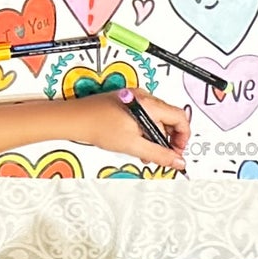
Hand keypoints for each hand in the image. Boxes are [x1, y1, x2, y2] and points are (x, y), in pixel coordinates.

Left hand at [71, 92, 190, 171]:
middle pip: (169, 118)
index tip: (176, 152)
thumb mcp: (133, 145)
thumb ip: (159, 154)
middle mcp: (143, 97)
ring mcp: (134, 98)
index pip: (180, 117)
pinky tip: (136, 142)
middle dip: (167, 139)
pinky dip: (145, 130)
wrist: (75, 119)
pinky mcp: (125, 101)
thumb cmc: (98, 126)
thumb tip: (177, 161)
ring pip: (156, 118)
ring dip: (155, 136)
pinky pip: (144, 115)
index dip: (183, 137)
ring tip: (145, 151)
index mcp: (148, 104)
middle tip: (161, 156)